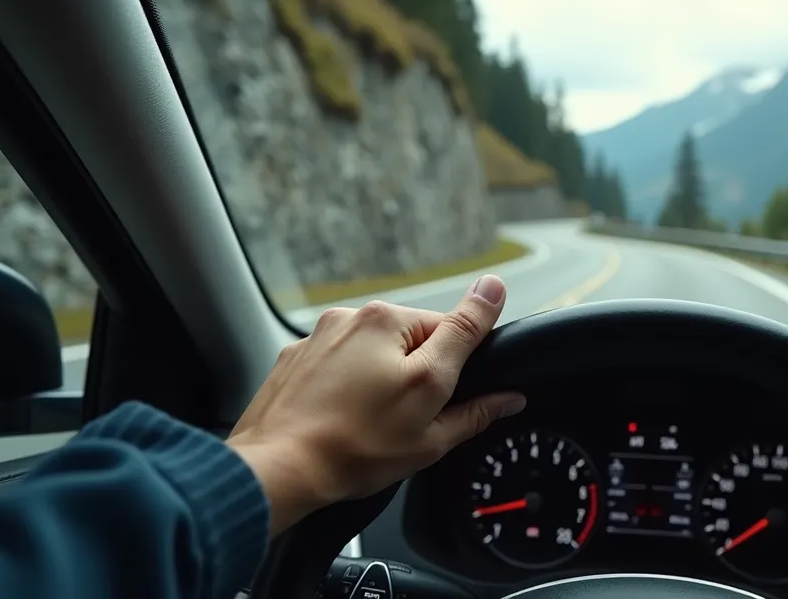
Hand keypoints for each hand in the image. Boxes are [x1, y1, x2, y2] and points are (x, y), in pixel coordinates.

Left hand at [226, 275, 525, 534]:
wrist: (277, 469)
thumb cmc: (352, 450)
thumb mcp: (431, 432)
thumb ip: (477, 405)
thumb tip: (510, 394)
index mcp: (393, 324)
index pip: (456, 325)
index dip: (469, 356)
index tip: (481, 350)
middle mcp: (358, 318)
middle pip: (414, 340)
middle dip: (420, 373)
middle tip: (413, 417)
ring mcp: (322, 335)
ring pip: (374, 351)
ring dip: (382, 378)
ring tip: (371, 423)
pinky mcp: (296, 355)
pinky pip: (339, 363)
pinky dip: (347, 384)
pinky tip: (343, 419)